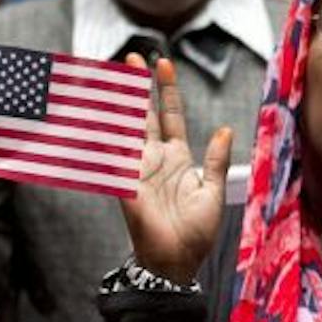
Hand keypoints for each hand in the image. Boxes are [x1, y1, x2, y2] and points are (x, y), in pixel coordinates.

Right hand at [116, 56, 231, 286]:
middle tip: (131, 59)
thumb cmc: (196, 233)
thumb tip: (224, 128)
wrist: (177, 262)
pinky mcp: (126, 184)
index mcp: (177, 157)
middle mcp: (154, 158)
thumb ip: (216, 159)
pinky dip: (105, 135)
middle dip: (137, 86)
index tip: (163, 63)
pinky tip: (97, 113)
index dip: (167, 89)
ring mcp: (137, 169)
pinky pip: (114, 155)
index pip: (170, 114)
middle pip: (144, 114)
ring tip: (112, 76)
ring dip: (119, 102)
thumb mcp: (212, 190)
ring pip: (126, 127)